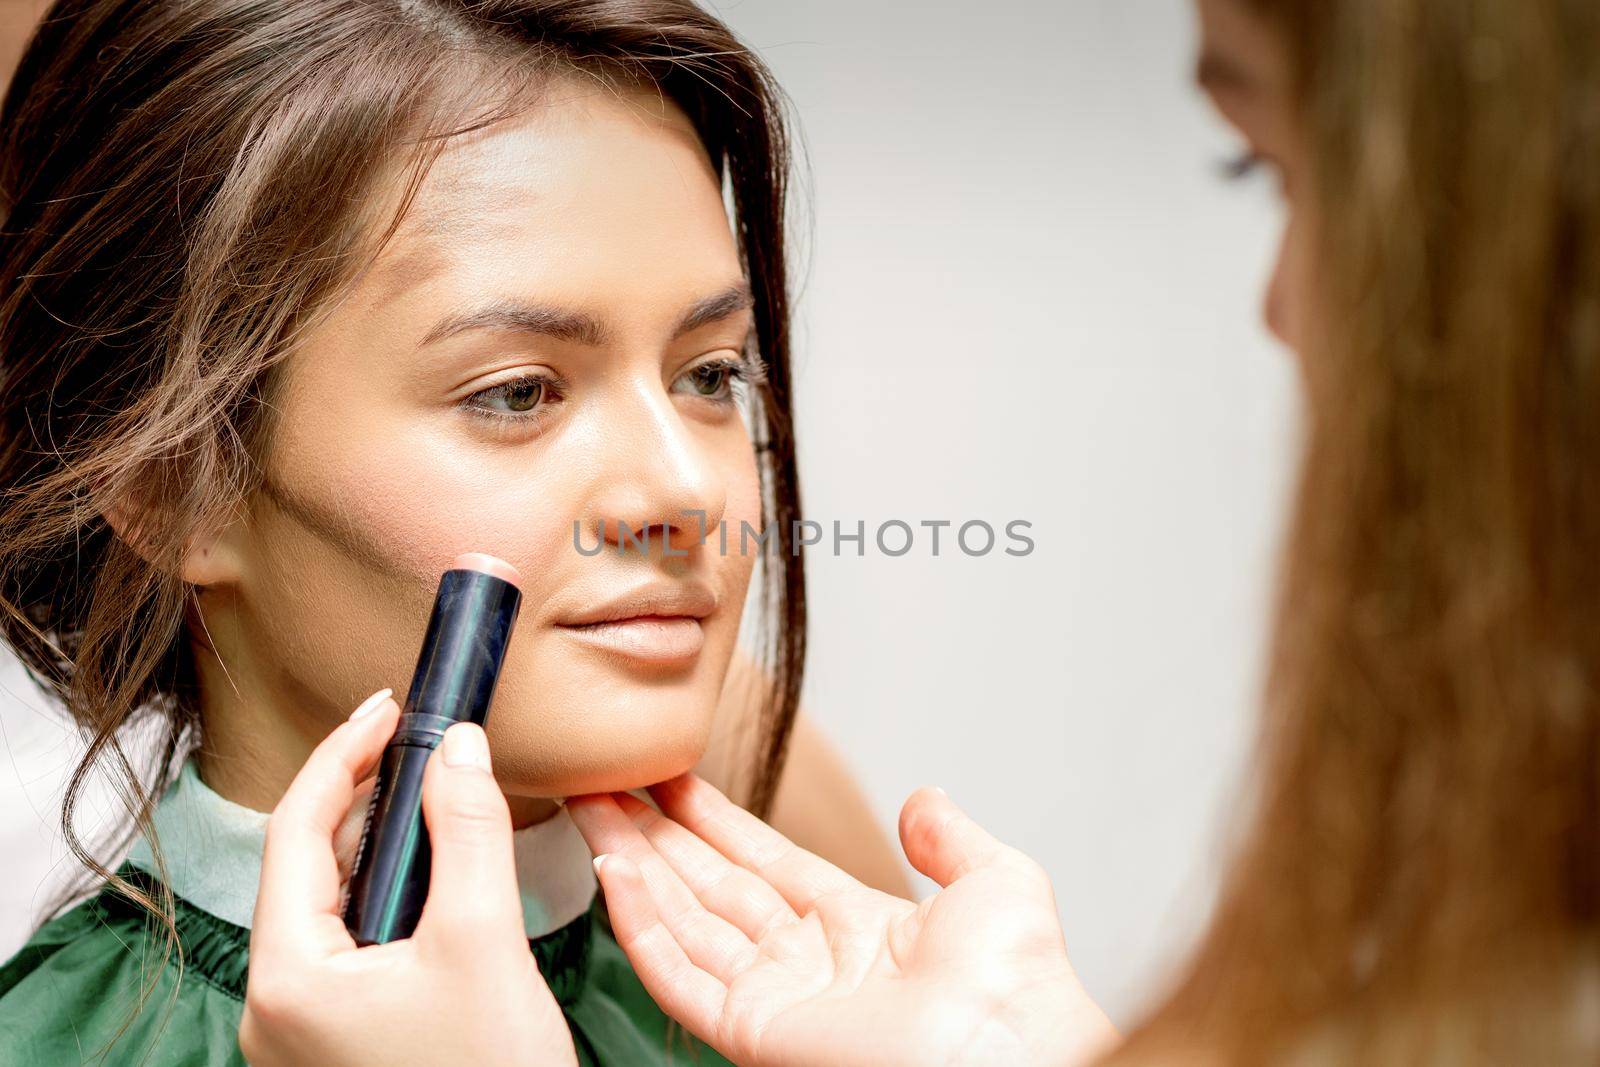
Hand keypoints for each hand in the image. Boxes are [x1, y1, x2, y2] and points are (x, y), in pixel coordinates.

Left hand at [239, 690, 578, 1066]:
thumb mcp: (483, 940)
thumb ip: (468, 831)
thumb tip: (458, 745)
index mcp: (289, 979)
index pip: (296, 832)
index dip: (343, 756)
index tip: (388, 707)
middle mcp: (277, 1008)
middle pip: (305, 867)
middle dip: (361, 797)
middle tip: (412, 742)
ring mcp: (304, 1032)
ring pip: (329, 907)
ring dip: (378, 846)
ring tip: (429, 798)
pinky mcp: (338, 1045)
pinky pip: (348, 946)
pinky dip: (386, 897)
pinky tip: (431, 877)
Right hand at [567, 775, 1117, 1066]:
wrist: (1009, 1047)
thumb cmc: (1020, 987)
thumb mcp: (996, 882)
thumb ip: (948, 837)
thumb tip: (922, 798)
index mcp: (858, 930)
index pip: (765, 865)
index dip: (715, 821)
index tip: (671, 779)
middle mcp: (808, 964)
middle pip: (711, 888)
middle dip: (656, 836)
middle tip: (606, 785)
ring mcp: (775, 999)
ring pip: (683, 923)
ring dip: (633, 866)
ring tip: (591, 811)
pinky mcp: (751, 1031)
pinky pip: (678, 972)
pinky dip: (639, 923)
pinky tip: (613, 871)